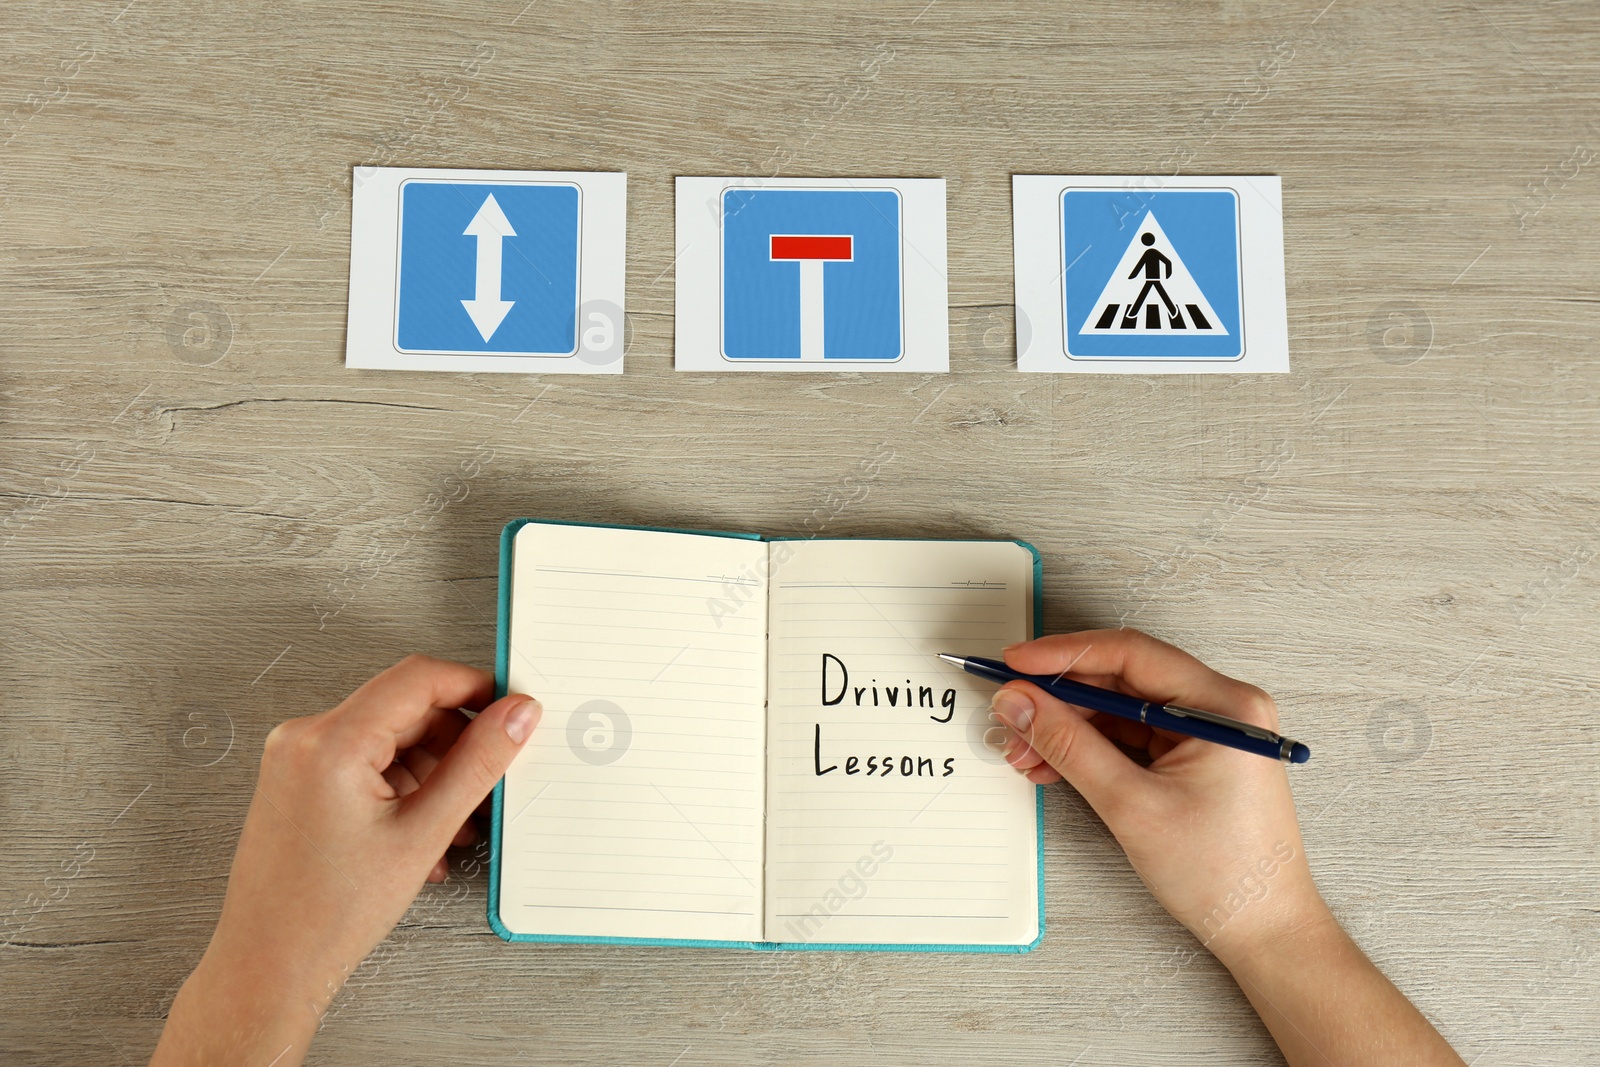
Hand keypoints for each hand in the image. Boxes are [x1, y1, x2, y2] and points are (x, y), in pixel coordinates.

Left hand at [151, 655, 540, 1066]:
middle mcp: (305, 739)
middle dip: (455, 742)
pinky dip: (402, 786)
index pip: (420, 678)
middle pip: (404, 709)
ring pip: (387, 738)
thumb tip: (514, 717)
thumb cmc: (325, 915)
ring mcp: (295, 761)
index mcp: (331, 741)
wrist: (269, 966)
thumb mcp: (423, 833)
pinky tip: (424, 829)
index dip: (475, 687)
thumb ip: (478, 764)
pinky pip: (364, 762)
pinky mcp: (297, 783)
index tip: (508, 707)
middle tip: (490, 776)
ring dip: (432, 770)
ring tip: (457, 821)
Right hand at [994, 629, 1463, 1065]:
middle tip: (1012, 709)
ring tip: (1025, 748)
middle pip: (1121, 679)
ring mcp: (1207, 732)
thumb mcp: (1131, 805)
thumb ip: (1069, 745)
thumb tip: (1024, 704)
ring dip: (1067, 726)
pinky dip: (1088, 746)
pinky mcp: (1192, 755)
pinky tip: (1052, 761)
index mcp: (1225, 705)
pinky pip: (1130, 735)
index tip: (1018, 662)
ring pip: (1119, 709)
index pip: (1131, 654)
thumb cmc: (1225, 875)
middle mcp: (1221, 708)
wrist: (1261, 929)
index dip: (1064, 654)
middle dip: (1058, 697)